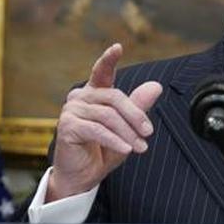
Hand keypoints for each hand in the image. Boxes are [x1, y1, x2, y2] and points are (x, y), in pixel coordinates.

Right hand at [47, 44, 161, 200]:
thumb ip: (138, 107)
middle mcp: (80, 97)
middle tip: (149, 133)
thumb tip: (156, 86)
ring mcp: (71, 111)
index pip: (102, 72)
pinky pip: (97, 130)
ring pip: (108, 116)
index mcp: (94, 93)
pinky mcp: (67, 127)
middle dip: (136, 116)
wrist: (82, 176)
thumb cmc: (103, 151)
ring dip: (128, 133)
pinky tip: (126, 150)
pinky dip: (115, 140)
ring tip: (140, 147)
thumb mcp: (126, 129)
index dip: (109, 59)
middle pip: (115, 98)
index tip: (118, 47)